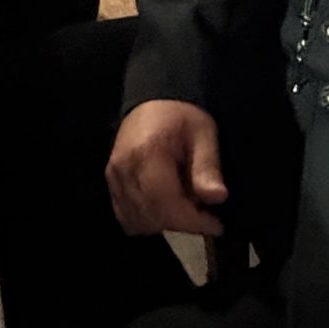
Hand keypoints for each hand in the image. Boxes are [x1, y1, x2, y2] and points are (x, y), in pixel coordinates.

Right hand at [107, 101, 228, 238]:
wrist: (154, 102)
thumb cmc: (182, 116)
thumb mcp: (204, 134)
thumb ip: (208, 166)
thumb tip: (217, 198)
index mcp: (147, 153)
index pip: (165, 202)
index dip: (192, 221)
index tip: (216, 225)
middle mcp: (123, 169)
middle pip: (150, 216)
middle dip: (182, 223)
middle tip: (205, 214)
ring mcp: (113, 178)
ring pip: (137, 221)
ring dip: (165, 223)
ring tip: (186, 207)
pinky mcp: (111, 184)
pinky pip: (126, 216)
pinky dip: (148, 220)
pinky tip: (166, 208)